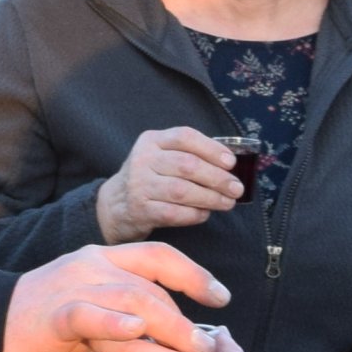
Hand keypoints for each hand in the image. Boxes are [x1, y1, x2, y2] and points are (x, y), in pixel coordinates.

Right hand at [0, 243, 230, 351]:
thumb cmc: (44, 323)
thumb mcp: (93, 309)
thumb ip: (127, 311)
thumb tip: (170, 329)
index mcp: (102, 258)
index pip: (159, 256)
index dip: (195, 274)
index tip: (222, 296)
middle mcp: (90, 264)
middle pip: (151, 279)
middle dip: (187, 310)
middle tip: (209, 342)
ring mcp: (71, 286)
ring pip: (129, 296)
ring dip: (166, 323)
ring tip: (190, 348)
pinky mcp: (53, 315)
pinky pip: (89, 315)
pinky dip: (115, 324)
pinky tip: (137, 333)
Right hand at [95, 127, 250, 242]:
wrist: (115, 205)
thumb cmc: (149, 178)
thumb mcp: (161, 157)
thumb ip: (189, 154)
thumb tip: (230, 163)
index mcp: (152, 140)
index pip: (185, 137)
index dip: (211, 149)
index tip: (231, 162)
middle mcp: (143, 160)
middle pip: (187, 165)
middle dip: (217, 177)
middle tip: (236, 188)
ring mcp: (139, 185)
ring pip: (182, 190)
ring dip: (211, 198)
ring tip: (228, 203)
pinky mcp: (140, 210)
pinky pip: (174, 213)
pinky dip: (194, 214)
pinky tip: (205, 214)